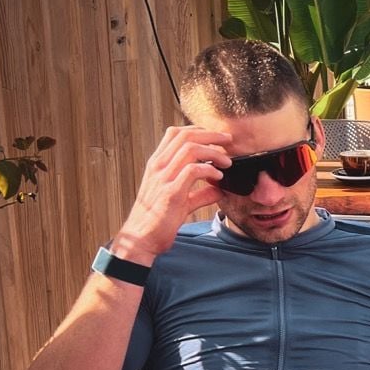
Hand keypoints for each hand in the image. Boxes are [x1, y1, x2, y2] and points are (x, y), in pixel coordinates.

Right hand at [113, 126, 231, 262]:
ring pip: (190, 150)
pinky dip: (209, 170)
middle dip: (210, 135)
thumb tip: (218, 190)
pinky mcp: (171, 193)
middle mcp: (158, 167)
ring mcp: (163, 179)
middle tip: (228, 140)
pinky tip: (218, 176)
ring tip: (227, 161)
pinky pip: (192, 171)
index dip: (197, 130)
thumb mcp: (181, 201)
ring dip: (213, 152)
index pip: (174, 134)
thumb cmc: (159, 220)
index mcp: (157, 165)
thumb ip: (199, 194)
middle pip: (185, 137)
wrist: (141, 238)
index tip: (216, 137)